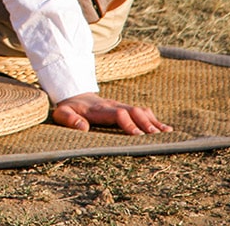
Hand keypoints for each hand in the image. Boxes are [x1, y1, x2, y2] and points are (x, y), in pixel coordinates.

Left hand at [52, 93, 171, 135]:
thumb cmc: (68, 108)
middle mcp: (113, 105)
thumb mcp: (61, 113)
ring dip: (154, 122)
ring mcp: (121, 105)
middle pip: (133, 111)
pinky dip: (155, 120)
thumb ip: (69, 119)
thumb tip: (82, 128)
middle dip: (146, 124)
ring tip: (168, 134)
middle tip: (157, 137)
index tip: (138, 136)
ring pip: (141, 111)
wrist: (73, 94)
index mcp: (99, 109)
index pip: (118, 114)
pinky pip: (143, 112)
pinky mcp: (126, 108)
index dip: (128, 124)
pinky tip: (167, 130)